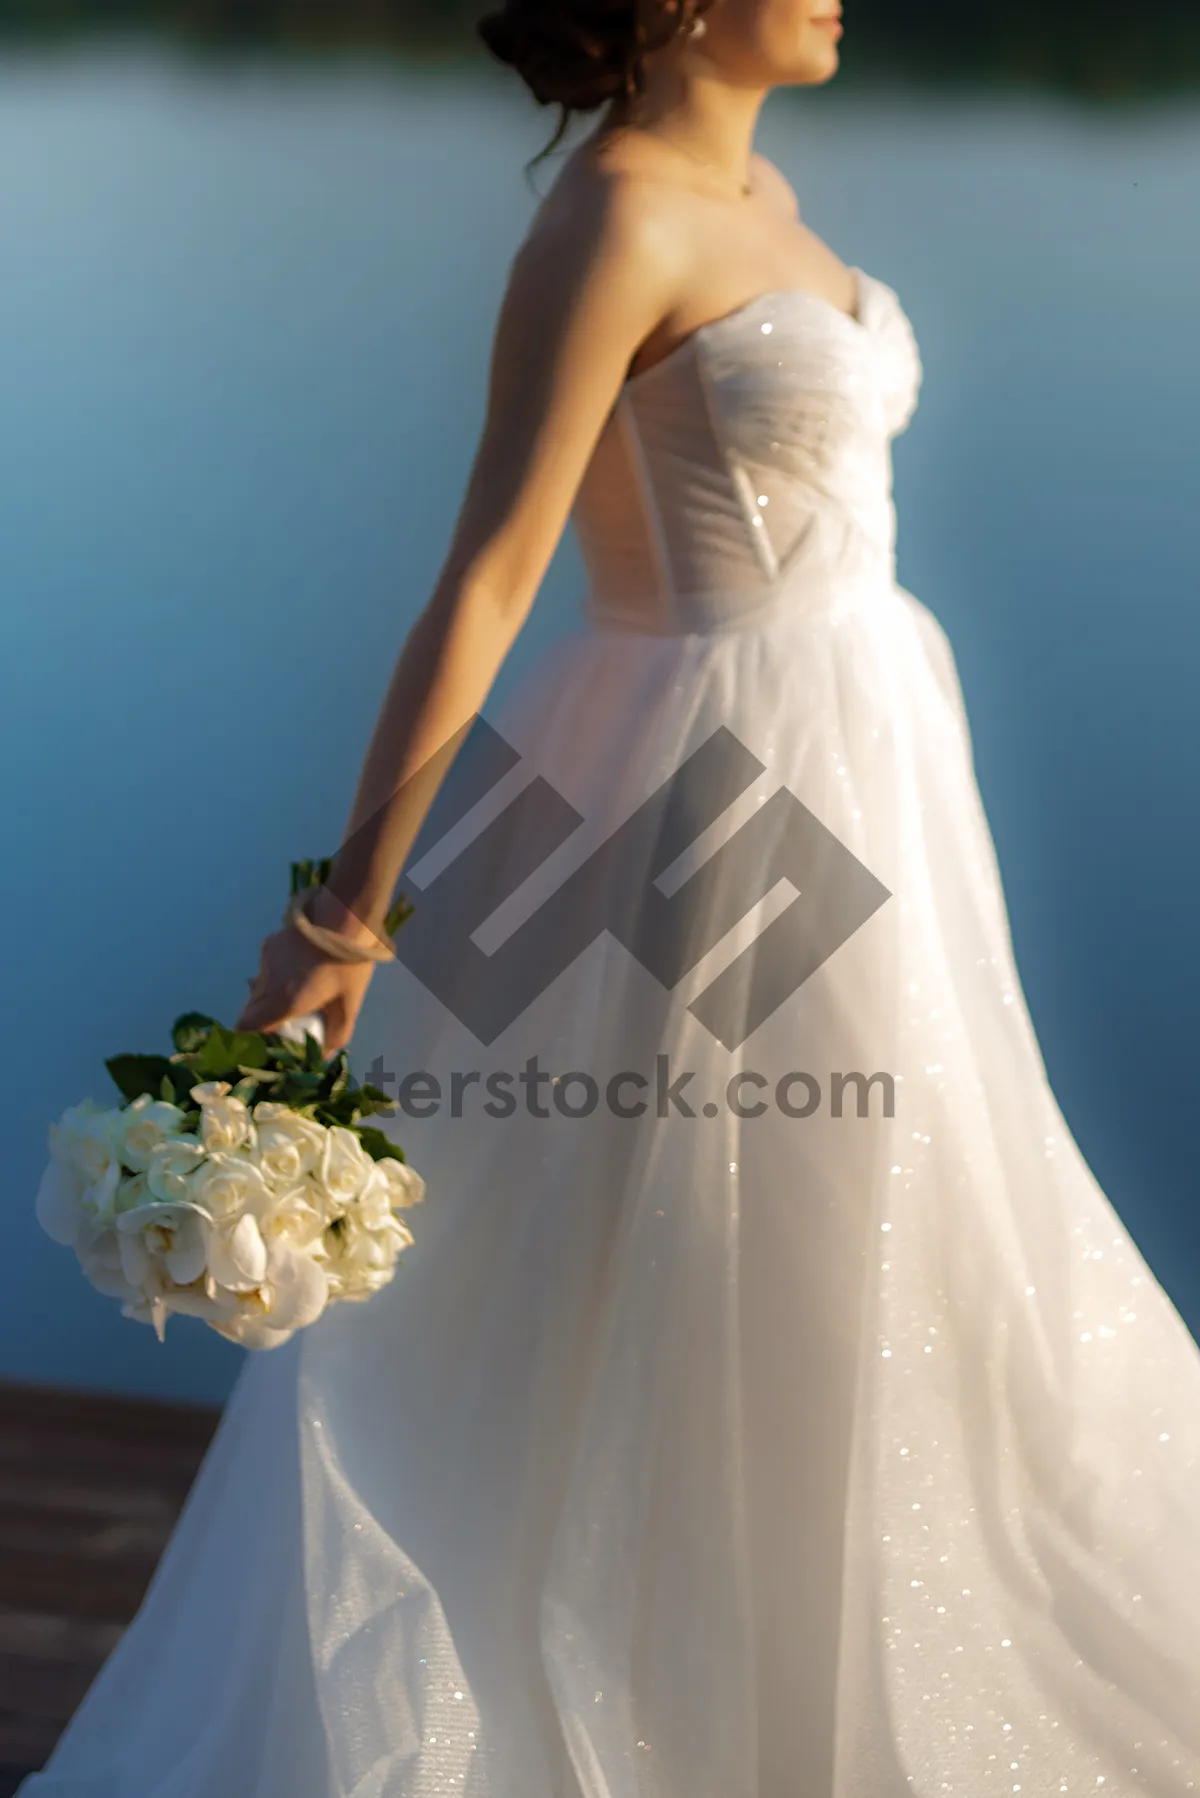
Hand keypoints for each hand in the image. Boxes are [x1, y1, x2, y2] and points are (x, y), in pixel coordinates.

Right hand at [236, 925, 375, 1055]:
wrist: (344, 916)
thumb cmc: (348, 965)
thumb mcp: (350, 1003)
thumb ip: (338, 1033)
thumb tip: (326, 1054)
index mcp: (283, 1002)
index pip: (246, 1027)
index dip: (250, 1037)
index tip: (264, 1041)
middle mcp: (267, 984)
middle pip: (250, 1010)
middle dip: (263, 1020)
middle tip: (285, 1023)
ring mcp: (265, 962)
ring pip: (257, 989)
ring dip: (269, 997)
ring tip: (294, 994)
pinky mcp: (269, 944)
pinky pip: (265, 969)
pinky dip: (275, 976)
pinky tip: (297, 969)